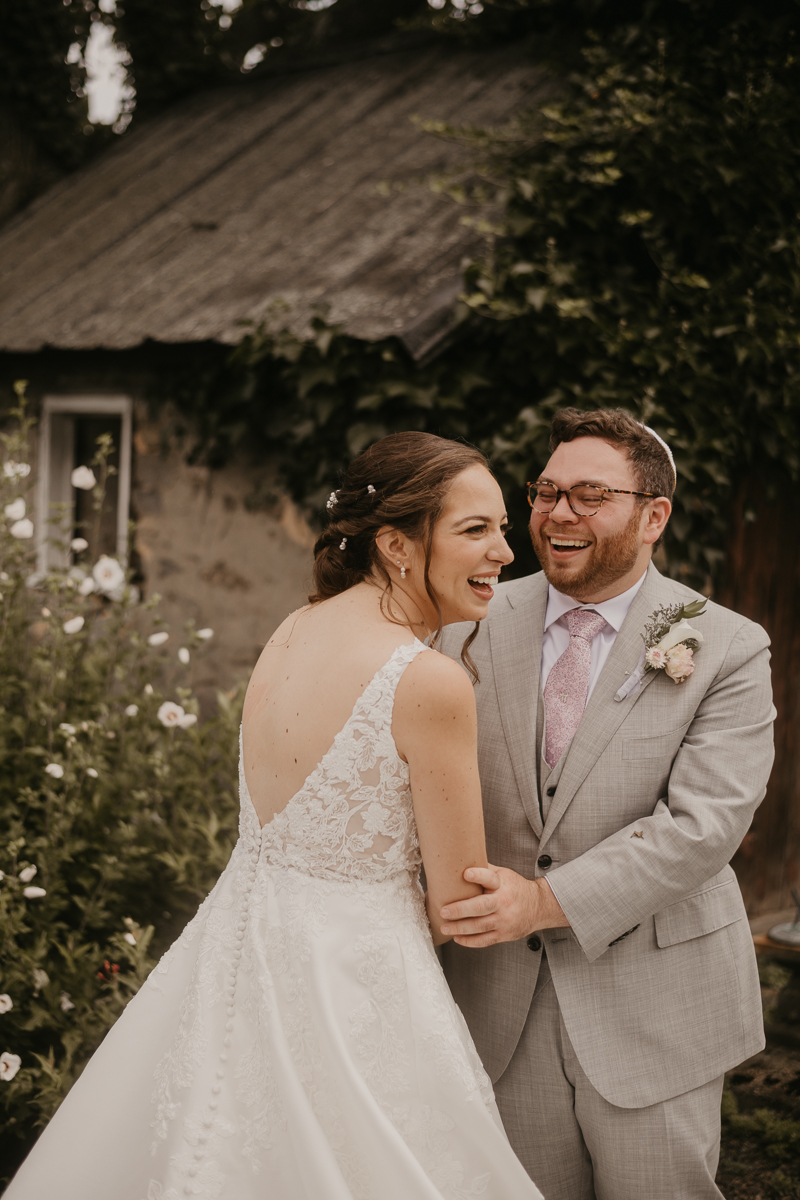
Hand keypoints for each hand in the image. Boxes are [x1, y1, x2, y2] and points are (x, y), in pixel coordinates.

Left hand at [439, 864, 568, 947]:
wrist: (539, 907)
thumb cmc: (515, 887)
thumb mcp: (504, 874)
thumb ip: (485, 870)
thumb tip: (461, 860)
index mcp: (503, 884)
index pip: (490, 878)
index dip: (478, 876)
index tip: (465, 873)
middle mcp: (503, 902)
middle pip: (481, 907)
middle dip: (461, 909)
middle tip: (444, 910)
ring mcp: (504, 920)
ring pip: (480, 926)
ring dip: (460, 928)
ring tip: (445, 927)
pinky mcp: (504, 934)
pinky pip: (485, 940)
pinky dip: (470, 941)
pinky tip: (457, 938)